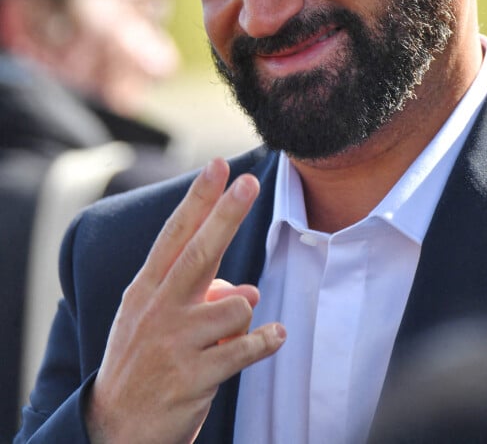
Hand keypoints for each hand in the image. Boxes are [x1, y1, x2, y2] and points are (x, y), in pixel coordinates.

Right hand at [85, 158, 285, 443]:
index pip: (175, 234)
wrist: (114, 429)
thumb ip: (197, 293)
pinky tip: (277, 337)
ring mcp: (174, 343)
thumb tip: (247, 292)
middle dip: (226, 214)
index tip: (218, 166)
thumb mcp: (154, 318)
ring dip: (242, 317)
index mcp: (146, 288)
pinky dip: (266, 341)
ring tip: (223, 338)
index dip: (198, 198)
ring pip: (235, 307)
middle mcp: (158, 309)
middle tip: (249, 182)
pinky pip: (245, 349)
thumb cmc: (141, 360)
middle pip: (200, 252)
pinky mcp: (193, 378)